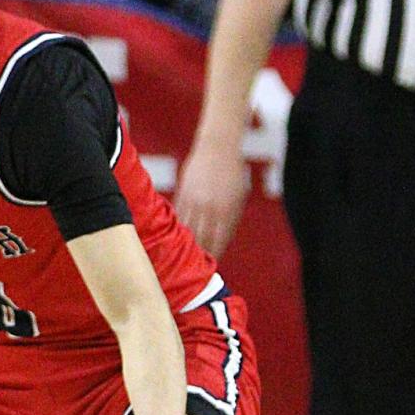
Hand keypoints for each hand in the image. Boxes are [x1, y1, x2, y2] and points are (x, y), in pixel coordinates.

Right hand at [175, 139, 250, 257]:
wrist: (217, 147)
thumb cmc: (233, 172)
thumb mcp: (238, 196)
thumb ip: (230, 218)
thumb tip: (220, 239)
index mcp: (226, 210)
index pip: (218, 241)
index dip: (214, 255)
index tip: (210, 266)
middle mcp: (208, 208)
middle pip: (201, 239)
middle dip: (199, 254)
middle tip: (194, 267)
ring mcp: (193, 201)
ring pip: (186, 229)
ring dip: (185, 243)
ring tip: (182, 256)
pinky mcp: (182, 194)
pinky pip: (178, 216)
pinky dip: (178, 227)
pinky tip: (175, 236)